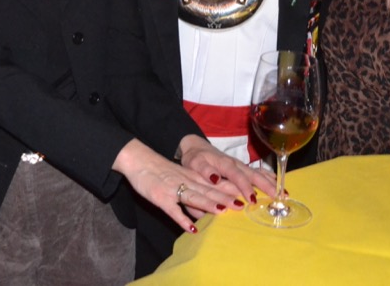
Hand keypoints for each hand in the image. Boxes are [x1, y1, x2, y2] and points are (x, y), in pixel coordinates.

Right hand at [112, 138, 253, 233]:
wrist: (139, 160)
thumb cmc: (162, 171)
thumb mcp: (183, 177)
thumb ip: (198, 190)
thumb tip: (216, 205)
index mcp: (194, 177)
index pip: (217, 184)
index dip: (233, 190)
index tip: (249, 196)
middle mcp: (187, 182)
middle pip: (209, 190)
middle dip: (226, 198)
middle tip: (245, 205)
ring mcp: (174, 190)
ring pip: (194, 196)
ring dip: (208, 204)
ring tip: (223, 211)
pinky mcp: (161, 198)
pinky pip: (173, 210)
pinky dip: (182, 219)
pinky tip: (191, 229)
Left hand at [176, 135, 276, 206]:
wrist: (195, 148)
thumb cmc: (194, 159)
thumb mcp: (194, 164)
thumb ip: (204, 171)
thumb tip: (216, 179)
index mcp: (224, 163)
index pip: (237, 176)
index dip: (245, 187)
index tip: (253, 199)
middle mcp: (235, 164)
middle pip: (253, 174)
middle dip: (266, 185)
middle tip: (278, 197)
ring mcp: (240, 165)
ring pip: (258, 173)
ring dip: (271, 182)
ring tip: (284, 193)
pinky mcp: (242, 168)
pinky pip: (258, 172)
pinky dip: (268, 177)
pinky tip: (278, 184)